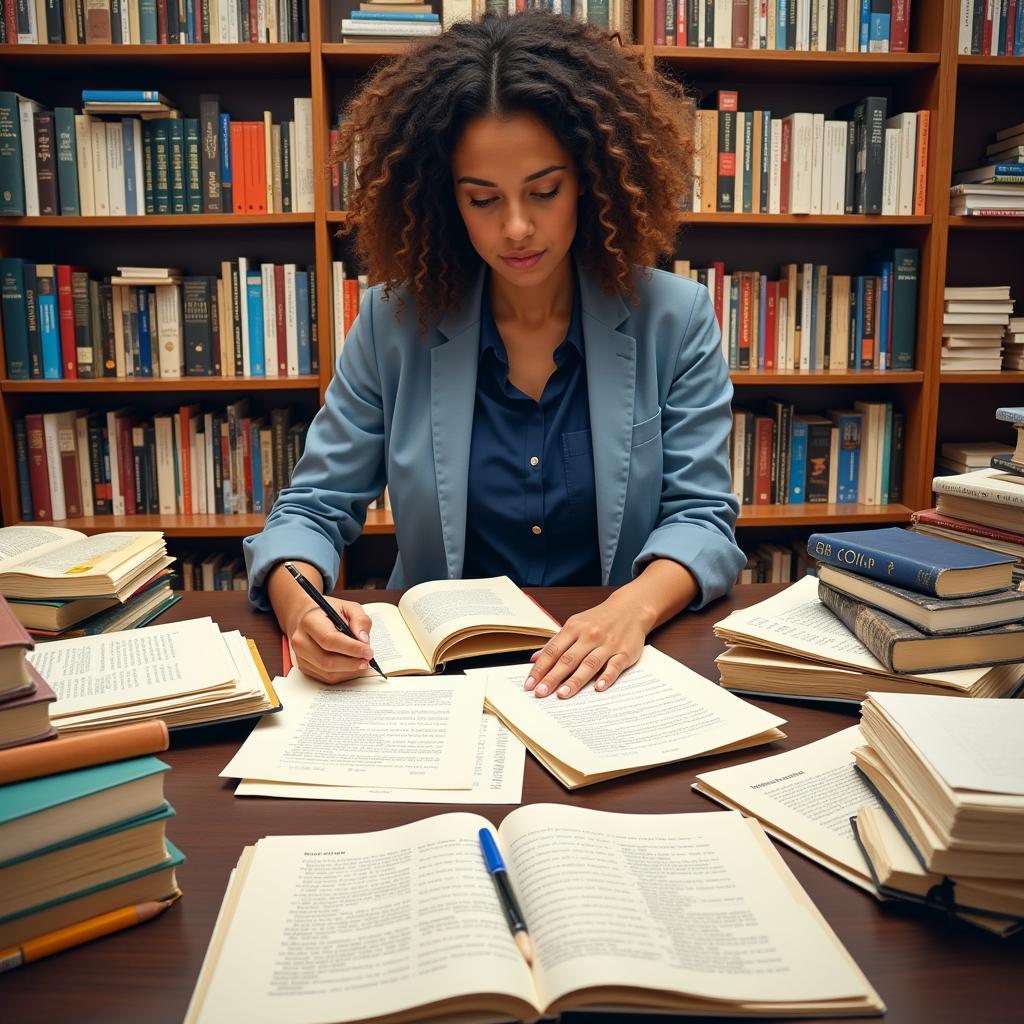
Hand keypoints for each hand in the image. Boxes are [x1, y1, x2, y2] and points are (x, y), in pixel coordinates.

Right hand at [289, 595, 376, 683]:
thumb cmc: (329, 613)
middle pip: (327, 661)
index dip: (351, 648)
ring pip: (327, 673)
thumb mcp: (348, 607)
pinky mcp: (304, 668)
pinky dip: (343, 675)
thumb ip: (360, 619)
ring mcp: (300, 656)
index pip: (329, 639)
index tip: (367, 650)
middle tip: (368, 658)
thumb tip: (363, 639)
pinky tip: (352, 665)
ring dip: (349, 671)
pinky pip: (326, 678)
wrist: (307, 618)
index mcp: (310, 621)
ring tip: (362, 661)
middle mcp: (301, 640)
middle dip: (352, 663)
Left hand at [524, 592, 651, 698]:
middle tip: (541, 692)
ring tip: (562, 694)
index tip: (530, 684)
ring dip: (575, 680)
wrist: (630, 608)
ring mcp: (607, 644)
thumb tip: (535, 659)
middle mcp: (589, 636)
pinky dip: (607, 676)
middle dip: (553, 677)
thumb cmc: (599, 619)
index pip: (553, 651)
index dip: (540, 668)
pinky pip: (615, 666)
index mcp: (574, 628)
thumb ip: (556, 642)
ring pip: (589, 664)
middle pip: (568, 659)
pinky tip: (599, 687)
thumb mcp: (574, 625)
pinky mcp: (624, 652)